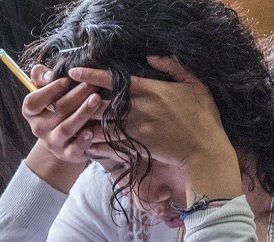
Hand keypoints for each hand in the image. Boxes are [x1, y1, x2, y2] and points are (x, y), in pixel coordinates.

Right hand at [21, 66, 106, 191]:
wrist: (65, 140)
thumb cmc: (57, 107)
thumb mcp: (47, 91)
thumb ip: (42, 77)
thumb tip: (49, 75)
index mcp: (31, 112)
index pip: (33, 102)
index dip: (49, 91)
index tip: (66, 80)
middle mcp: (39, 128)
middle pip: (56, 111)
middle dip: (76, 96)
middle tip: (92, 85)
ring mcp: (53, 143)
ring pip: (66, 128)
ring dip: (82, 113)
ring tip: (96, 100)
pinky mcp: (67, 154)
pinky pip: (74, 148)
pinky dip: (83, 140)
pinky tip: (92, 130)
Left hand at [69, 56, 241, 203]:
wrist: (206, 152)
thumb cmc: (204, 118)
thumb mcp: (195, 85)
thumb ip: (173, 68)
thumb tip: (151, 57)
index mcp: (150, 90)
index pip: (113, 79)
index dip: (90, 76)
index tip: (74, 74)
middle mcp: (139, 108)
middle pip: (100, 102)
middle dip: (81, 101)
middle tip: (67, 100)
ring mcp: (136, 129)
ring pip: (100, 125)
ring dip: (84, 124)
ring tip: (70, 122)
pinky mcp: (137, 147)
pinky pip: (109, 145)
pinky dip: (96, 145)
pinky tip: (86, 144)